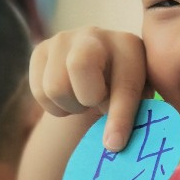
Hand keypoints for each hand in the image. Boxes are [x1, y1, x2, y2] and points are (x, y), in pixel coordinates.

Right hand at [29, 26, 150, 151]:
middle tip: (96, 105)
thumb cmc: (124, 92)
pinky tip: (70, 96)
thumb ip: (137, 116)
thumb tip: (116, 143)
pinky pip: (40, 92)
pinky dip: (55, 106)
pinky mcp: (41, 50)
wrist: (97, 74)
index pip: (124, 84)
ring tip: (85, 101)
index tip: (114, 145)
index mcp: (129, 46)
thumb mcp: (139, 100)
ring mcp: (64, 39)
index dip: (119, 118)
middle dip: (87, 98)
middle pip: (79, 66)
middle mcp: (95, 35)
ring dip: (72, 106)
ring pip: (56, 88)